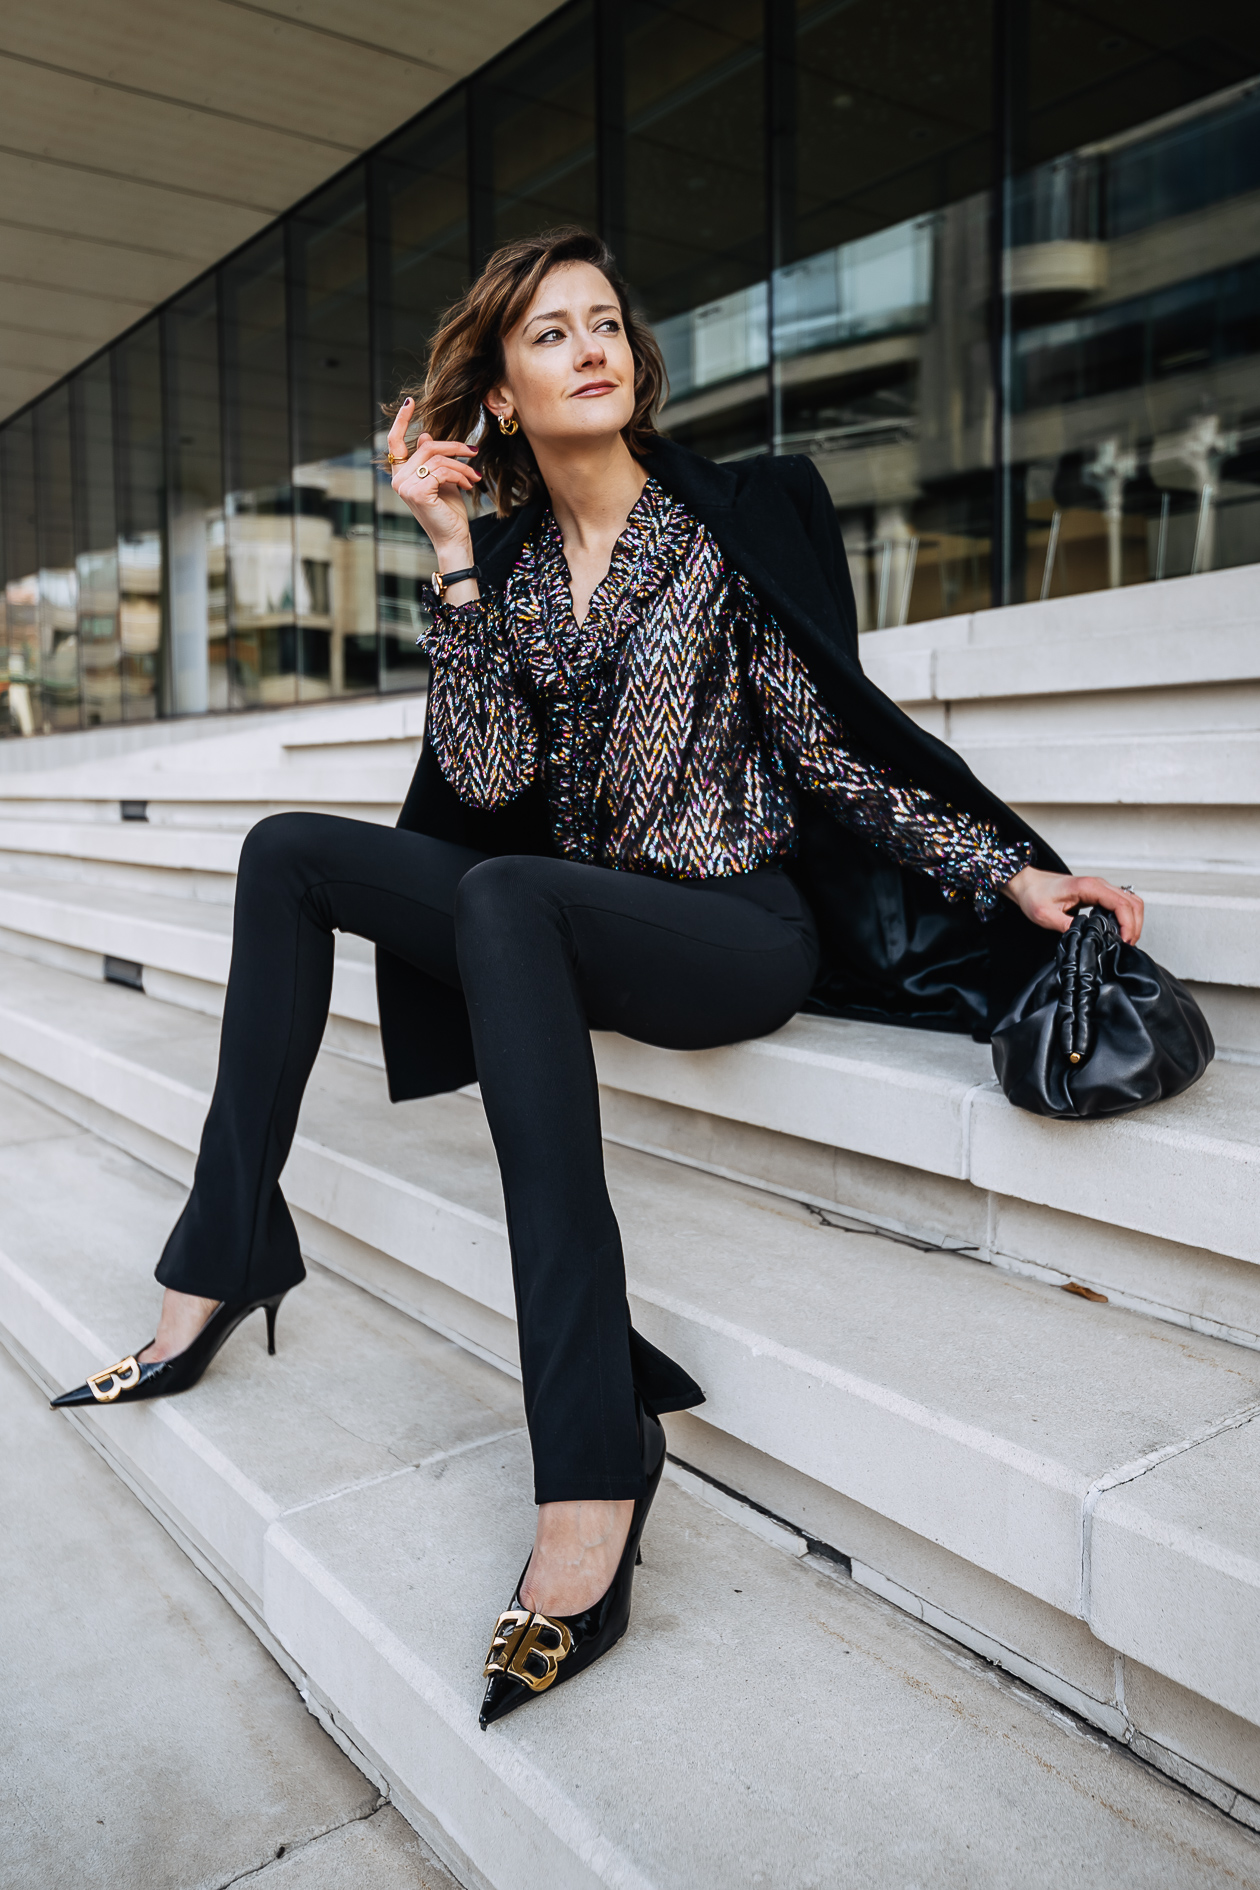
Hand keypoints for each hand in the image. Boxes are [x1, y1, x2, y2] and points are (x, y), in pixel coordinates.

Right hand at [387, 397, 480, 556]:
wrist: (453, 538)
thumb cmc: (449, 512)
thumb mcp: (442, 480)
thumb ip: (433, 459)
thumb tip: (426, 436)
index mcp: (401, 475)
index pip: (395, 442)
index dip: (401, 421)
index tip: (409, 402)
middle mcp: (398, 480)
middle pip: (427, 447)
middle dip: (454, 447)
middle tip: (473, 452)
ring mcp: (405, 486)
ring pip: (437, 459)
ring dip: (461, 465)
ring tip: (474, 477)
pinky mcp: (417, 492)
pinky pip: (442, 470)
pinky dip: (460, 475)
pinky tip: (469, 484)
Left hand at [1003, 867, 1143, 943]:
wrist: (1027, 884)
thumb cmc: (1034, 894)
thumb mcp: (1046, 915)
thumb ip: (1067, 926)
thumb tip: (1086, 937)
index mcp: (1089, 887)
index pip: (1121, 904)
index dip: (1128, 924)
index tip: (1125, 940)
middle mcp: (1098, 885)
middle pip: (1132, 902)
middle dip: (1135, 925)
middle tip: (1128, 944)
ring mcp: (1099, 888)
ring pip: (1130, 902)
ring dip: (1133, 921)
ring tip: (1126, 939)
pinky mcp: (1097, 893)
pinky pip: (1121, 903)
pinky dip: (1126, 916)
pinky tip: (1118, 930)